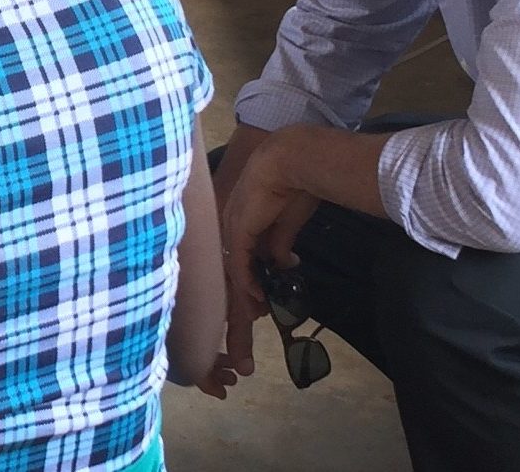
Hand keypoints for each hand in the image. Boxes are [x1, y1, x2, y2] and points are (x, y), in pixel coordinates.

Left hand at [217, 129, 319, 382]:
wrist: (291, 160)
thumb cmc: (291, 187)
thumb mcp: (284, 225)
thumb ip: (278, 246)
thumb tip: (282, 266)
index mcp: (237, 232)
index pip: (235, 275)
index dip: (243, 303)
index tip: (251, 326)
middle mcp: (227, 234)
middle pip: (227, 288)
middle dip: (234, 326)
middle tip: (238, 359)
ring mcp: (229, 231)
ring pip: (230, 284)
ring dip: (238, 318)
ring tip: (242, 350)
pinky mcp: (237, 229)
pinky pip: (238, 266)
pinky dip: (245, 287)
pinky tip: (253, 305)